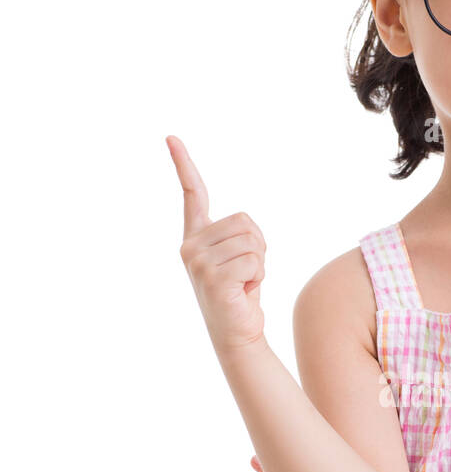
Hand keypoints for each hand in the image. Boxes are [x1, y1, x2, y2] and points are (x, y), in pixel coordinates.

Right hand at [169, 135, 266, 355]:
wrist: (236, 334)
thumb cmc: (240, 294)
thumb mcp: (238, 258)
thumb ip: (237, 237)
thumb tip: (246, 230)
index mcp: (195, 237)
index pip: (193, 194)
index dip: (183, 164)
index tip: (170, 137)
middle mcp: (190, 246)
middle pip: (245, 221)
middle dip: (257, 246)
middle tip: (245, 271)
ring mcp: (198, 262)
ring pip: (252, 241)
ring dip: (259, 263)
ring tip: (244, 282)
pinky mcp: (213, 278)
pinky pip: (253, 261)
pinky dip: (258, 277)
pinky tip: (244, 292)